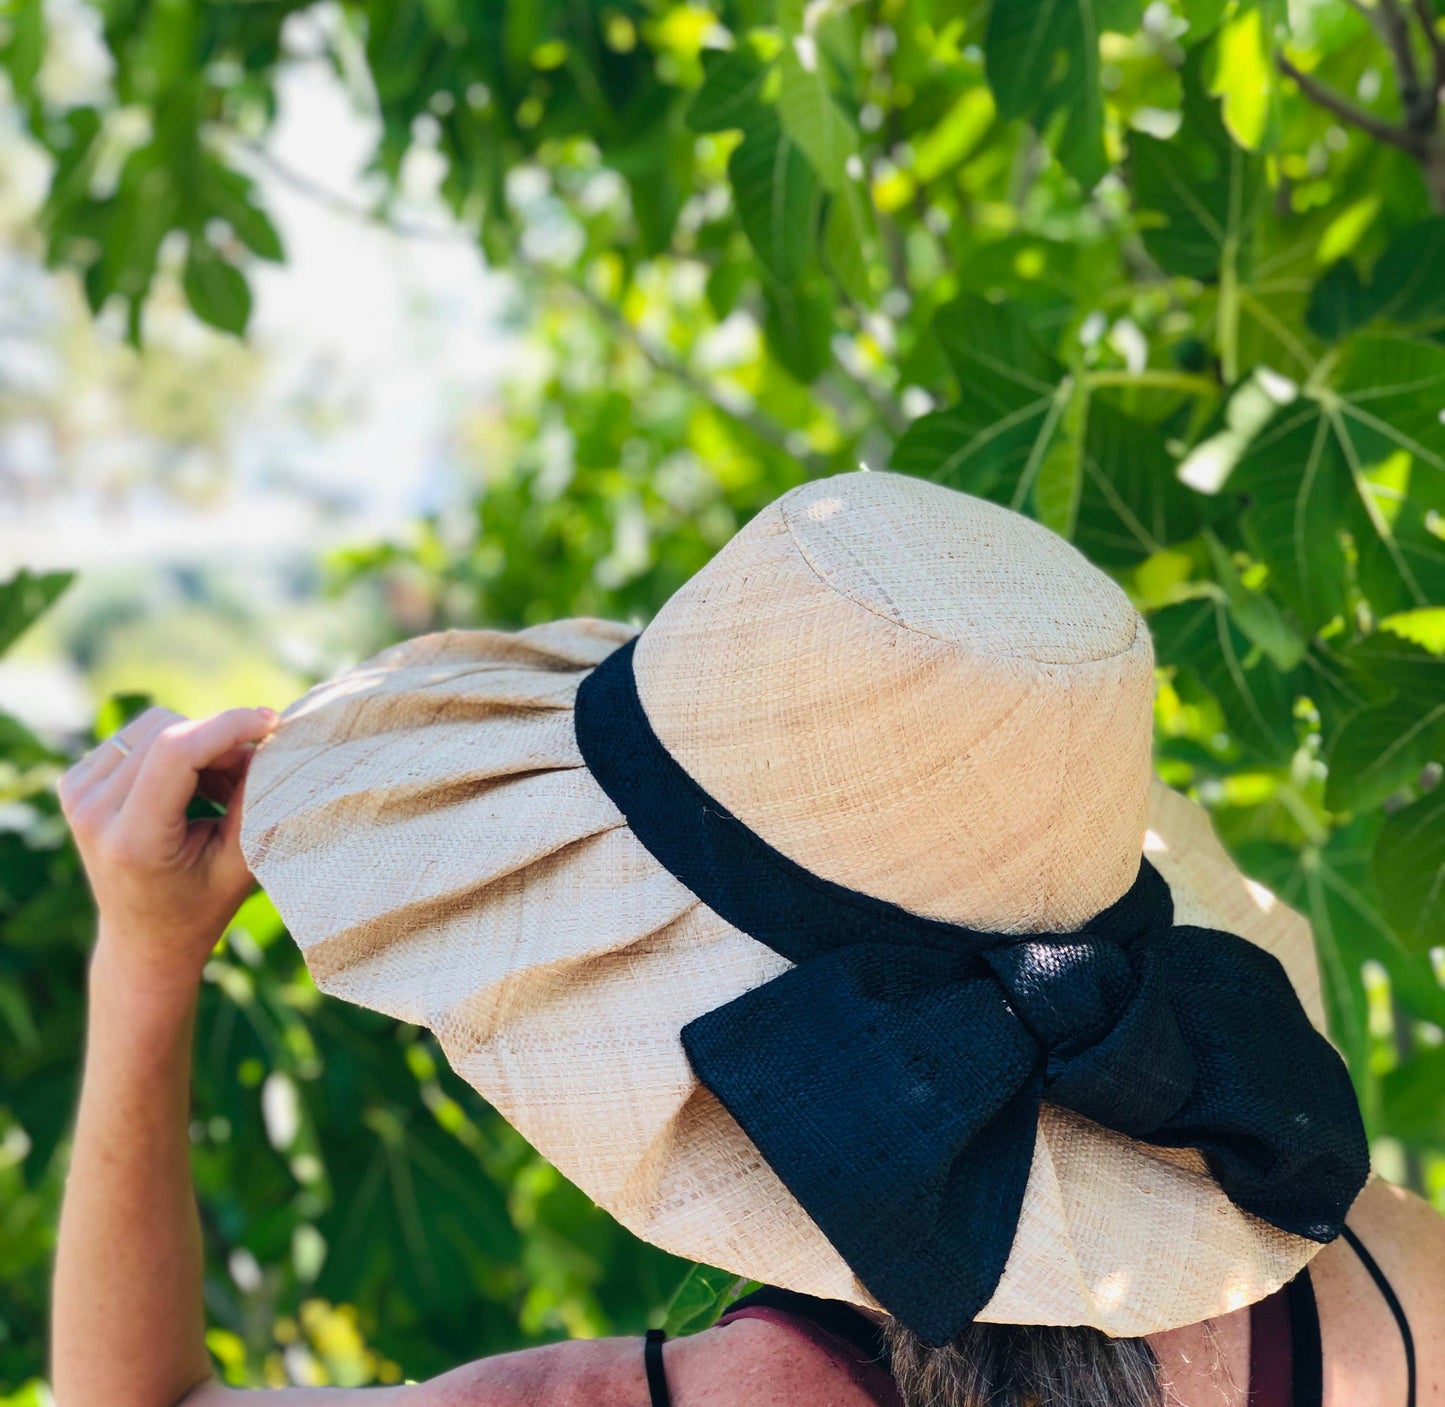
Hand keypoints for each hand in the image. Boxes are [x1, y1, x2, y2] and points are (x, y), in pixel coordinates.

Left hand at [58, 705, 278, 1000]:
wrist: (142, 942)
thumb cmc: (200, 908)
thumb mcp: (241, 863)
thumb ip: (254, 800)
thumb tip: (267, 740)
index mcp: (133, 840)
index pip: (176, 751)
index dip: (228, 726)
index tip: (272, 722)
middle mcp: (92, 812)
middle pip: (167, 730)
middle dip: (219, 739)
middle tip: (249, 775)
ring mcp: (75, 795)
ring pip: (153, 725)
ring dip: (197, 743)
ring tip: (217, 788)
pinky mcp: (73, 783)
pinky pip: (136, 736)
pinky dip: (173, 749)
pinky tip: (187, 787)